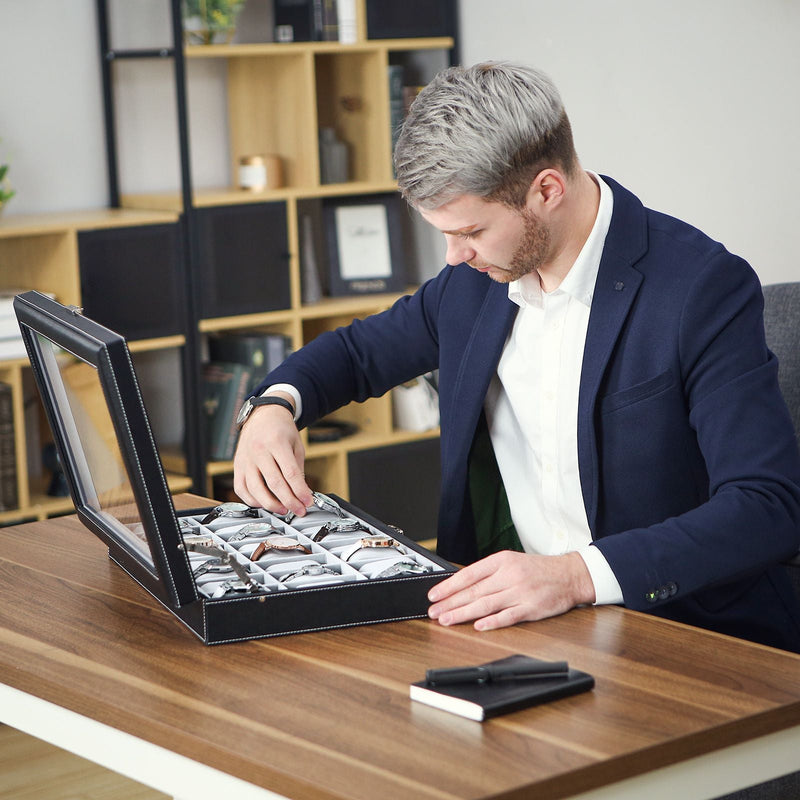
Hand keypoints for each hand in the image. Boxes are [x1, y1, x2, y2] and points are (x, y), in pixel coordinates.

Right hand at [232, 397, 313, 516]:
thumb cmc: (281, 429)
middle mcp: (259, 451)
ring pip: (255, 489)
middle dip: (289, 501)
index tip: (308, 502)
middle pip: (274, 483)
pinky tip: (264, 503)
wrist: (263, 415)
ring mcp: (246, 459)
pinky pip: (241, 488)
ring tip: (284, 509)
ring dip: (271, 504)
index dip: (301, 491)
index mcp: (277, 443)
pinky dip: (252, 500)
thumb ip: (298, 468)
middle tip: (299, 509)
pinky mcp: (237, 465)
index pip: (290, 473)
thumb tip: (302, 492)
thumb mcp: (296, 445)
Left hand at [427, 550, 595, 630]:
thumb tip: (461, 585)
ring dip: (464, 613)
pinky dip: (492, 622)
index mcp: (502, 561)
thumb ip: (489, 573)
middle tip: (434, 611)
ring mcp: (520, 592)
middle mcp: (509, 575)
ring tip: (447, 620)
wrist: (569, 575)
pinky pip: (508, 616)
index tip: (434, 595)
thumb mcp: (511, 561)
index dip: (449, 585)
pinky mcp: (531, 607)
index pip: (469, 574)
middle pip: (474, 591)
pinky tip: (478, 626)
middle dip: (451, 603)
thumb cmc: (537, 569)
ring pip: (486, 604)